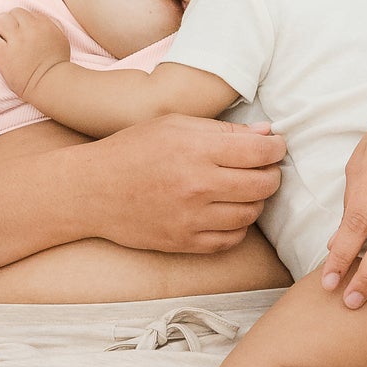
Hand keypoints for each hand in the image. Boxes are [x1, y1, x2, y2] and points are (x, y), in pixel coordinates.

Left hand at [0, 7, 69, 102]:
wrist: (51, 85)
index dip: (23, 23)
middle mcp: (31, 29)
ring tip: (3, 42)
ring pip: (1, 20)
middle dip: (11, 23)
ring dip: (0, 30)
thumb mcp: (60, 40)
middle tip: (11, 36)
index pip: (28, 13)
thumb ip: (48, 27)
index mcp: (45, 24)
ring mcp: (17, 41)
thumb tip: (36, 20)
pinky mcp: (5, 54)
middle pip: (14, 12)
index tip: (23, 33)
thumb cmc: (57, 66)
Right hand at [88, 115, 286, 254]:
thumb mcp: (174, 124)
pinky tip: (228, 211)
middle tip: (265, 167)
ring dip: (257, 200)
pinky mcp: (185, 242)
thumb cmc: (132, 150)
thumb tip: (266, 133)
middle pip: (263, 185)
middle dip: (272, 173)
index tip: (275, 145)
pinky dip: (238, 226)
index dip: (276, 147)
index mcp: (197, 149)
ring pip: (251, 213)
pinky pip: (231, 239)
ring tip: (245, 188)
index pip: (260, 152)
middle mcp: (198, 185)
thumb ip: (222, 129)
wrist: (90, 190)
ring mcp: (192, 218)